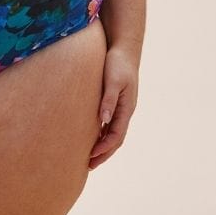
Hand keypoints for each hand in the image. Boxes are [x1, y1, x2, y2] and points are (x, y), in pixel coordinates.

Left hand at [89, 44, 138, 169]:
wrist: (124, 48)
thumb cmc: (117, 62)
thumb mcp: (113, 80)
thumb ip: (109, 99)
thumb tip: (104, 119)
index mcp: (127, 108)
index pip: (116, 135)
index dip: (104, 148)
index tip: (91, 157)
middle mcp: (125, 111)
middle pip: (115, 139)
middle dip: (103, 153)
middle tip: (88, 166)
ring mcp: (122, 107)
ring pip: (113, 132)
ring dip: (103, 146)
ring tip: (89, 157)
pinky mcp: (115, 101)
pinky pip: (109, 123)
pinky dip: (102, 133)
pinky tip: (92, 136)